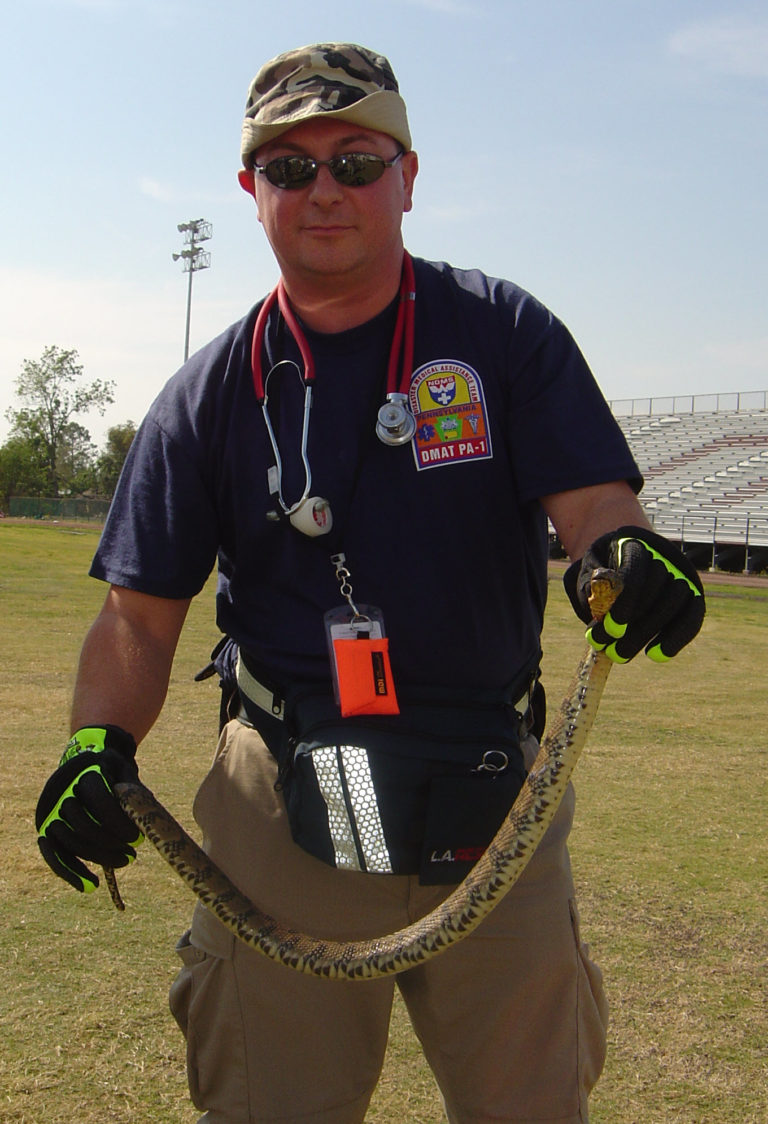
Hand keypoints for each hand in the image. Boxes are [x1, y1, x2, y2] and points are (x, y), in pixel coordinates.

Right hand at [36, 726, 142, 892]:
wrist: (85, 762)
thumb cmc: (112, 770)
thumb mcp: (126, 770)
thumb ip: (133, 791)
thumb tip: (143, 821)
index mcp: (84, 771)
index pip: (98, 799)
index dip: (117, 822)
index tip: (137, 838)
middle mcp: (61, 790)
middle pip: (82, 824)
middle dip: (109, 844)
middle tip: (132, 854)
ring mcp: (49, 810)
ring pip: (68, 842)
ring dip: (97, 857)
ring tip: (124, 861)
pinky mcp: (45, 828)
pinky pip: (54, 855)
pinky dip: (70, 873)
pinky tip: (90, 886)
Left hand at [564, 526, 704, 662]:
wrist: (622, 566)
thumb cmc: (603, 575)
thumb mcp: (589, 575)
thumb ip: (590, 587)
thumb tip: (598, 605)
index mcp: (633, 545)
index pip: (635, 570)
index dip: (626, 602)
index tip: (612, 630)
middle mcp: (662, 557)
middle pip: (655, 589)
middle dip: (633, 625)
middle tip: (611, 652)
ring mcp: (680, 575)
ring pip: (674, 603)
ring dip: (649, 634)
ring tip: (622, 654)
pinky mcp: (693, 595)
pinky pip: (692, 616)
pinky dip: (677, 638)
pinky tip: (656, 655)